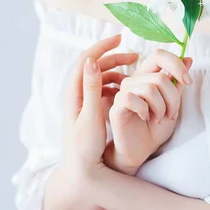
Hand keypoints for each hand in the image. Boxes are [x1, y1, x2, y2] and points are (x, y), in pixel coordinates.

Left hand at [61, 33, 137, 187]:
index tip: (120, 38)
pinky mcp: (87, 109)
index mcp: (74, 92)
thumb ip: (92, 89)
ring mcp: (81, 101)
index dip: (102, 46)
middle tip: (134, 55)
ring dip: (116, 71)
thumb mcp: (90, 117)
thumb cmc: (85, 147)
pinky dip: (115, 84)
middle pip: (93, 65)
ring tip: (135, 72)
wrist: (79, 171)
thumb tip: (91, 61)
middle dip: (113, 56)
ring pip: (99, 77)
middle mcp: (75, 93)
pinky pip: (102, 88)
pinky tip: (127, 90)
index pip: (86, 59)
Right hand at [103, 48, 192, 175]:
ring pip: (149, 88)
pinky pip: (132, 99)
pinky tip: (145, 118)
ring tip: (158, 118)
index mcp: (147, 76)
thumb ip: (178, 83)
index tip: (188, 81)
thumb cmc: (155, 128)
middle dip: (173, 98)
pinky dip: (145, 111)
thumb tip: (188, 59)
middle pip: (159, 76)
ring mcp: (123, 92)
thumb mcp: (173, 105)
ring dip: (161, 107)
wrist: (141, 151)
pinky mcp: (116, 106)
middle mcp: (134, 80)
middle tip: (171, 113)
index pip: (159, 55)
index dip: (176, 64)